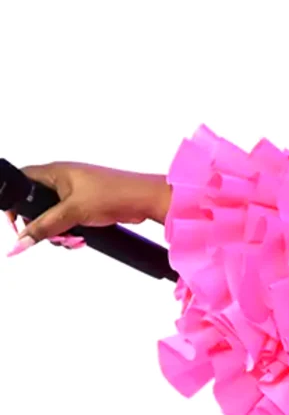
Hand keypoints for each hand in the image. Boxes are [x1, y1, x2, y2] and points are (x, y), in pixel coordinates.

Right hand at [5, 162, 170, 255]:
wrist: (147, 200)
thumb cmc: (114, 194)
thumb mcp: (72, 212)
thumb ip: (44, 228)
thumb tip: (20, 242)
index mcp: (54, 172)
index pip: (20, 183)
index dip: (15, 204)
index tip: (19, 225)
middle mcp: (63, 180)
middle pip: (36, 205)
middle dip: (42, 226)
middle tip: (54, 237)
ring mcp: (76, 193)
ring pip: (54, 216)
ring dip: (60, 232)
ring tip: (72, 240)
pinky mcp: (88, 205)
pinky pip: (70, 220)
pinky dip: (72, 231)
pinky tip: (81, 240)